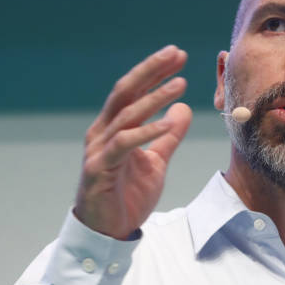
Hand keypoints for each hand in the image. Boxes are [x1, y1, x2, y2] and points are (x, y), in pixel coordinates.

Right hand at [74, 45, 191, 239]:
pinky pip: (125, 144)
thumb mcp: (157, 160)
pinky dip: (148, 132)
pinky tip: (169, 122)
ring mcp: (100, 150)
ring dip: (155, 98)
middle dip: (151, 71)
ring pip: (128, 115)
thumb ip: (169, 135)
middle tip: (175, 53)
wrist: (109, 231)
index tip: (177, 55)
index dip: (154, 72)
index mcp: (114, 127)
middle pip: (126, 93)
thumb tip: (184, 108)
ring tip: (180, 84)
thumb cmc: (128, 193)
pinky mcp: (100, 169)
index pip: (134, 91)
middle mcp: (103, 132)